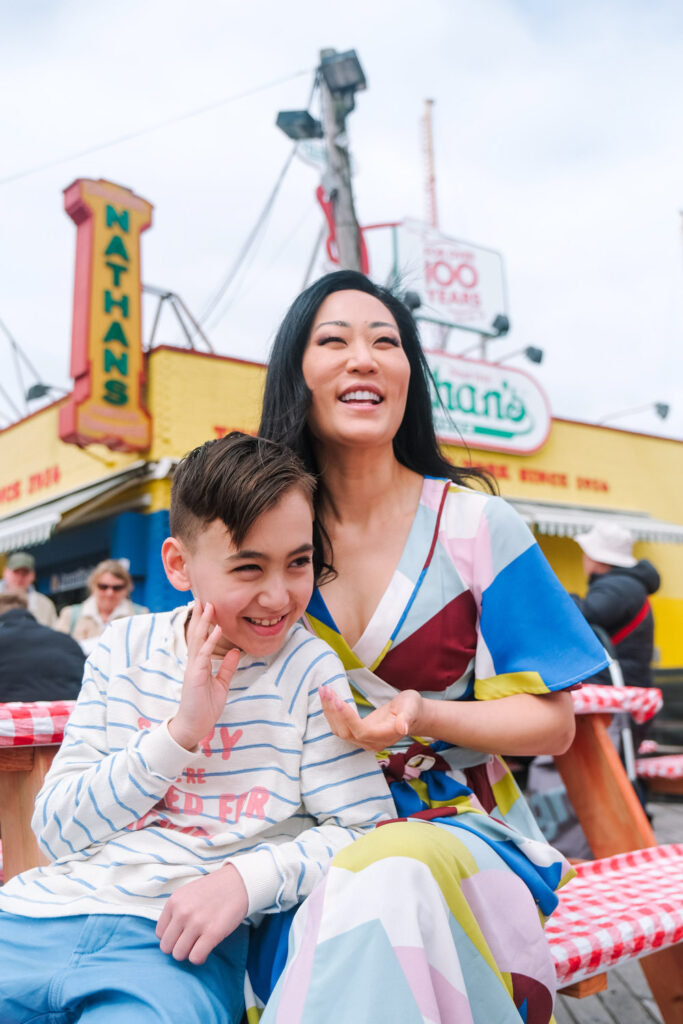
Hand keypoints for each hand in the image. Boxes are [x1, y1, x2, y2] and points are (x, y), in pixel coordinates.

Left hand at [156, 864, 248, 963]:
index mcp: (174, 901)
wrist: (239, 882)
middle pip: (167, 947)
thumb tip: (168, 935)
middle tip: (190, 942)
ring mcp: (197, 923)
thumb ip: (176, 911)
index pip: (160, 933)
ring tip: (198, 944)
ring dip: (189, 953)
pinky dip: (200, 957)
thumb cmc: (213, 890)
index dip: (171, 936)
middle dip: (178, 947)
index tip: (181, 934)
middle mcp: (182, 912)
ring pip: (179, 954)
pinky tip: (206, 949)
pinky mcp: (213, 933)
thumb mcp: (187, 893)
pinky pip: (196, 957)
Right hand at [168, 600, 239, 750]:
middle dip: (200, 615)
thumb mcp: (221, 685)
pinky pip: (202, 654)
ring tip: (209, 605)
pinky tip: (216, 629)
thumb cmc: (204, 707)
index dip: (204, 621)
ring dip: (203, 621)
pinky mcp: (194, 676)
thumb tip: (234, 651)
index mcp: (199, 664)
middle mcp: (194, 662)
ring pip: (197, 639)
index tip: (208, 605)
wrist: (194, 726)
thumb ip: (226, 668)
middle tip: (202, 595)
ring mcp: (193, 668)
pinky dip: (209, 640)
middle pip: (196, 633)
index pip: (200, 638)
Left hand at [320, 686, 423, 750]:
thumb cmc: (411, 707)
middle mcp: (371, 742)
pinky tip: (327, 698)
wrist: (411, 715)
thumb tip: (403, 728)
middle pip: (346, 732)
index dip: (348, 718)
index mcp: (384, 735)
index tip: (337, 700)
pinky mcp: (357, 734)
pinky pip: (339, 727)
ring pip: (339, 730)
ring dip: (329, 711)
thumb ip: (406, 717)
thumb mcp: (412, 707)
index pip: (361, 731)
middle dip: (333, 711)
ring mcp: (363, 740)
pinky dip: (331, 713)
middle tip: (325, 689)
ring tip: (323, 690)